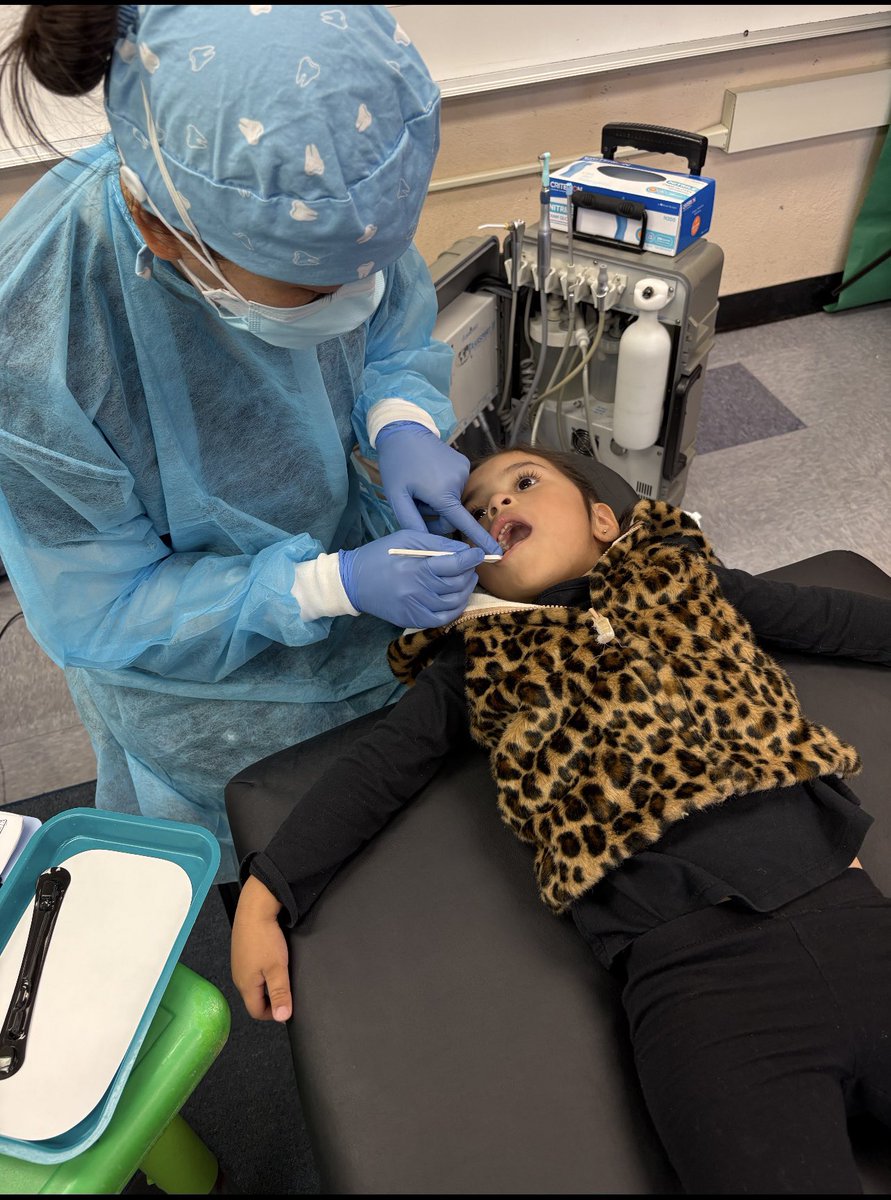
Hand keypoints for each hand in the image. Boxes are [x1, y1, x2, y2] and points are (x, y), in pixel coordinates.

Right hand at [231, 875, 291, 1021]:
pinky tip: (272, 958)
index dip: (273, 1013)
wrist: (254, 907)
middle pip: (254, 998)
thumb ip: (280, 993)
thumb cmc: (264, 937)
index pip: (256, 1012)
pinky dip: (263, 969)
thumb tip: (282, 1018)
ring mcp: (239, 963)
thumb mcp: (277, 968)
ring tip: (281, 972)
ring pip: (254, 983)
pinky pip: (252, 968)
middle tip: (287, 987)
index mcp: (245, 985)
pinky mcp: (242, 951)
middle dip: (271, 998)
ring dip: (268, 983)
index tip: (287, 1005)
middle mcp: (239, 976)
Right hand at [340, 529, 484, 627]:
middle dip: (469, 573)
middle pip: (457, 584)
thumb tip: (463, 550)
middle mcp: (417, 590)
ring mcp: (415, 608)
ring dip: (465, 590)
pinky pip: (442, 619)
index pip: (454, 564)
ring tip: (465, 580)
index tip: (479, 554)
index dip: (472, 559)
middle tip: (470, 566)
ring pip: (454, 603)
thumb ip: (436, 544)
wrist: (353, 582)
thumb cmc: (380, 555)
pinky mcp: (412, 619)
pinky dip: (454, 609)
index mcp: (416, 567)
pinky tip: (455, 598)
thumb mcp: (406, 539)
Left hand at [375, 421, 500, 554]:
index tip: (495, 552)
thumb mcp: (397, 496)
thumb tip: (426, 543)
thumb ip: (411, 522)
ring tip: (420, 486)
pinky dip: (442, 487)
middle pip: (450, 515)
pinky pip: (454, 486)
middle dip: (433, 515)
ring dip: (437, 500)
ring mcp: (463, 471)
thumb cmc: (397, 464)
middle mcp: (458, 482)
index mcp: (443, 493)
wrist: (404, 431)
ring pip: (452, 501)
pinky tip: (428, 475)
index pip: (464, 523)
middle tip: (415, 502)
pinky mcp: (463, 464)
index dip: (480, 540)